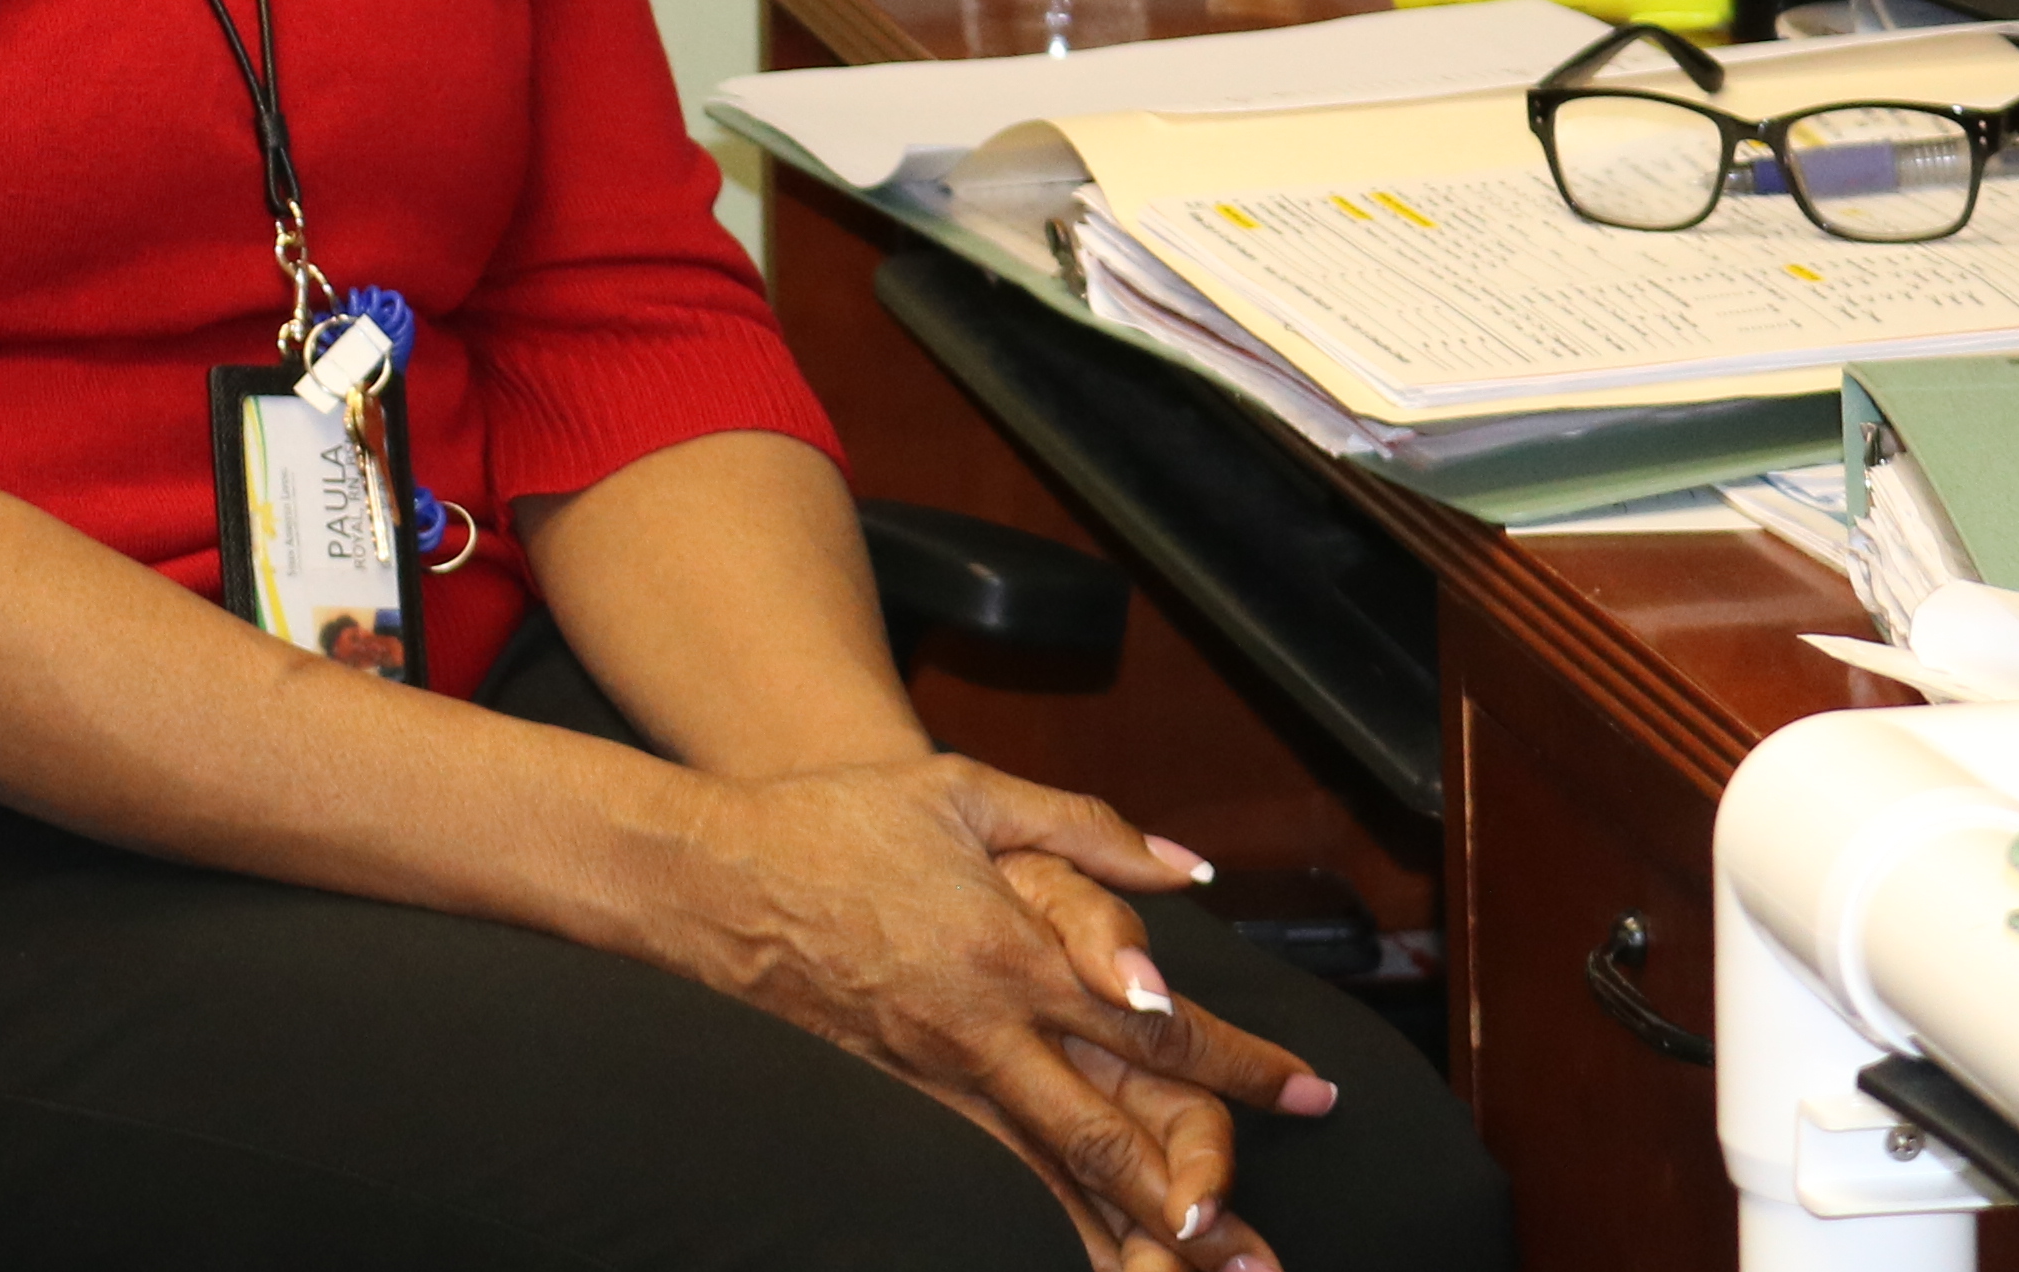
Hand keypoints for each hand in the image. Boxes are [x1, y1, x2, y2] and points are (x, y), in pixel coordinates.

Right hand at [648, 756, 1309, 1271]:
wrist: (709, 879)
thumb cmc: (835, 821)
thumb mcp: (964, 793)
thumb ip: (1085, 827)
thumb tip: (1186, 870)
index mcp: (1014, 949)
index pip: (1158, 1024)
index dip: (1241, 1062)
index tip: (1310, 1094)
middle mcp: (984, 1029)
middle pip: (1113, 1133)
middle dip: (1199, 1194)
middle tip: (1260, 1252)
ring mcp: (936, 1077)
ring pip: (1049, 1178)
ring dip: (1128, 1234)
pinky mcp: (895, 1104)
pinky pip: (985, 1179)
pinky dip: (1040, 1226)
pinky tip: (1078, 1258)